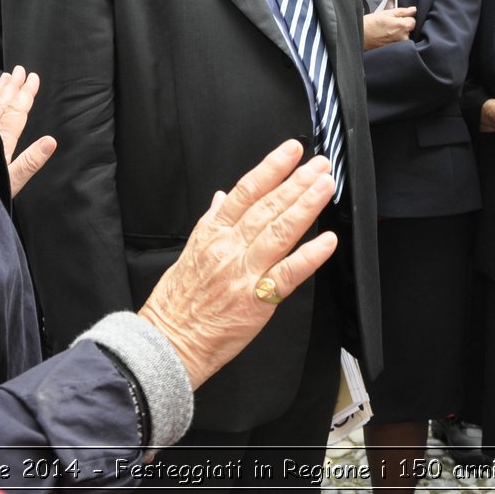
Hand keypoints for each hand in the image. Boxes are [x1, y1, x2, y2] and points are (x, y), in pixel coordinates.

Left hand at [0, 66, 57, 196]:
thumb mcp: (13, 182)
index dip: (26, 94)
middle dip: (13, 86)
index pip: (17, 112)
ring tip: (5, 77)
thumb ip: (30, 161)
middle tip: (20, 70)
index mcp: (2, 142)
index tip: (33, 78)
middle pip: (3, 104)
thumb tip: (51, 141)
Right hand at [138, 140, 337, 387]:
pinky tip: (327, 240)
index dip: (270, 168)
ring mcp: (243, 272)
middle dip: (297, 181)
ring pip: (279, 232)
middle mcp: (229, 247)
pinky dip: (309, 256)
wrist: (167, 341)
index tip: (291, 151)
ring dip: (306, 206)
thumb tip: (223, 197)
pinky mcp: (256, 300)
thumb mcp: (188, 251)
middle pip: (267, 206)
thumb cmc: (176, 301)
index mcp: (212, 233)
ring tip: (325, 187)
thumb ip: (211, 221)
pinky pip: (287, 274)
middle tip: (320, 164)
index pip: (245, 191)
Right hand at [363, 6, 415, 49]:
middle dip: (402, 26)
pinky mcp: (395, 51)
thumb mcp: (386, 13)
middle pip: (409, 30)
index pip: (413, 21)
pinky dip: (395, 40)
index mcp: (402, 26)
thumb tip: (413, 10)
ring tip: (386, 32)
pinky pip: (399, 43)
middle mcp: (403, 38)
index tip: (397, 19)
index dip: (405, 18)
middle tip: (390, 25)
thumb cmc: (370, 25)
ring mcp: (399, 45)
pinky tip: (386, 37)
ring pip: (404, 37)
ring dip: (398, 34)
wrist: (360, 37)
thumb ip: (402, 11)